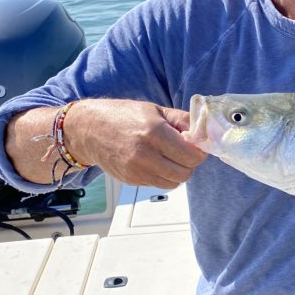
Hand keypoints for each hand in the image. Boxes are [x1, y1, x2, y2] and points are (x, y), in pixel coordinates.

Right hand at [66, 99, 206, 188]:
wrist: (88, 130)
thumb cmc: (122, 116)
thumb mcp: (156, 110)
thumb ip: (183, 121)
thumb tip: (205, 132)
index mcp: (154, 132)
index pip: (191, 155)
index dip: (199, 151)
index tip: (197, 145)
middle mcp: (146, 154)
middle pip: (185, 172)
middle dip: (191, 162)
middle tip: (186, 151)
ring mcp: (137, 170)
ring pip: (174, 182)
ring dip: (179, 171)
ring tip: (172, 157)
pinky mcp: (132, 180)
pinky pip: (160, 184)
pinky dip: (165, 176)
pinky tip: (158, 162)